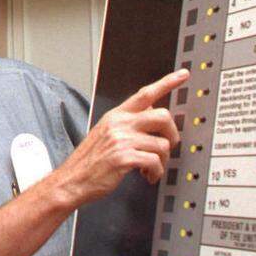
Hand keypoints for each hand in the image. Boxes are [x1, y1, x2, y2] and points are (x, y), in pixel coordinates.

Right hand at [53, 69, 188, 205]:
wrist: (71, 180)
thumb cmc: (88, 161)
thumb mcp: (104, 132)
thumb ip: (126, 122)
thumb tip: (150, 115)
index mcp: (116, 116)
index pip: (145, 93)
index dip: (167, 82)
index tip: (183, 75)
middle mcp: (120, 124)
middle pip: (163, 116)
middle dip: (172, 134)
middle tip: (168, 146)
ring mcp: (122, 140)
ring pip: (162, 144)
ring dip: (162, 160)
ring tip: (151, 168)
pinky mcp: (124, 158)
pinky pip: (154, 161)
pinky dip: (156, 172)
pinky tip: (147, 176)